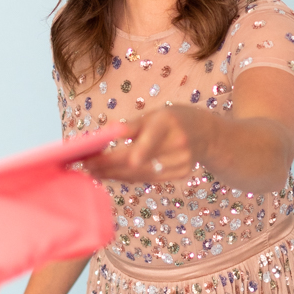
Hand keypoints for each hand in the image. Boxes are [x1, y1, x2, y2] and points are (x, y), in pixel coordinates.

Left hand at [85, 104, 210, 183]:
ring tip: (95, 172)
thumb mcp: (153, 114)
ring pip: (141, 174)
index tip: (96, 160)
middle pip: (138, 162)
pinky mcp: (181, 173)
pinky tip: (115, 175)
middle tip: (87, 166)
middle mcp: (178, 142)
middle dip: (109, 166)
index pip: (146, 139)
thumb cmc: (171, 120)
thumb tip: (105, 135)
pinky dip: (130, 177)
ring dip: (115, 174)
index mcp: (168, 122)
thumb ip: (130, 127)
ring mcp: (182, 161)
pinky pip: (149, 178)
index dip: (123, 154)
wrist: (205, 132)